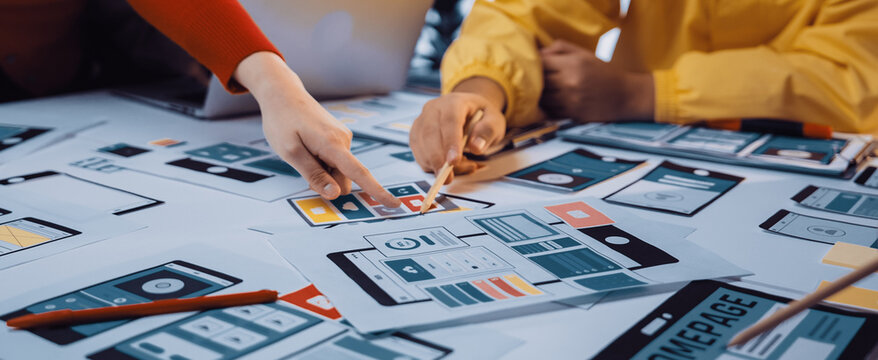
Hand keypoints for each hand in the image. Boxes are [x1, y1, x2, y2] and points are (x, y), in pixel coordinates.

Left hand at [234, 52, 399, 206]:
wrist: (284, 93)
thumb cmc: (283, 121)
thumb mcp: (291, 152)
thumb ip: (314, 175)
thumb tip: (336, 194)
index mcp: (333, 145)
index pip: (360, 173)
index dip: (377, 191)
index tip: (394, 204)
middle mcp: (344, 141)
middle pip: (344, 179)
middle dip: (327, 182)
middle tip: (302, 167)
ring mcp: (343, 138)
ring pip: (339, 171)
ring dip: (323, 171)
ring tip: (303, 152)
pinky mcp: (339, 137)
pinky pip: (336, 161)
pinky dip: (323, 162)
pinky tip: (308, 148)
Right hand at [410, 78, 506, 183]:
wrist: (469, 111)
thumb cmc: (481, 116)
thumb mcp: (494, 121)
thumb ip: (488, 132)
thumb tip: (476, 147)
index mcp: (454, 102)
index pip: (450, 121)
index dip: (450, 142)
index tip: (454, 161)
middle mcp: (434, 108)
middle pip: (429, 133)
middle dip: (438, 159)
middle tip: (448, 177)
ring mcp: (422, 120)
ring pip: (421, 145)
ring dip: (435, 163)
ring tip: (459, 167)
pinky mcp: (416, 134)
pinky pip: (418, 153)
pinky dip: (430, 164)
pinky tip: (447, 165)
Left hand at [540, 40, 653, 121]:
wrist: (625, 96)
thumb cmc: (603, 71)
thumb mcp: (584, 54)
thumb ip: (559, 48)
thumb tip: (538, 52)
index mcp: (573, 64)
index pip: (540, 63)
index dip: (535, 64)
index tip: (537, 65)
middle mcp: (570, 83)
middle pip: (538, 81)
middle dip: (536, 79)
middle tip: (537, 78)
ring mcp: (570, 101)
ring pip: (541, 98)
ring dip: (540, 94)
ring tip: (545, 89)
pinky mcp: (572, 115)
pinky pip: (550, 111)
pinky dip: (548, 106)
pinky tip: (554, 101)